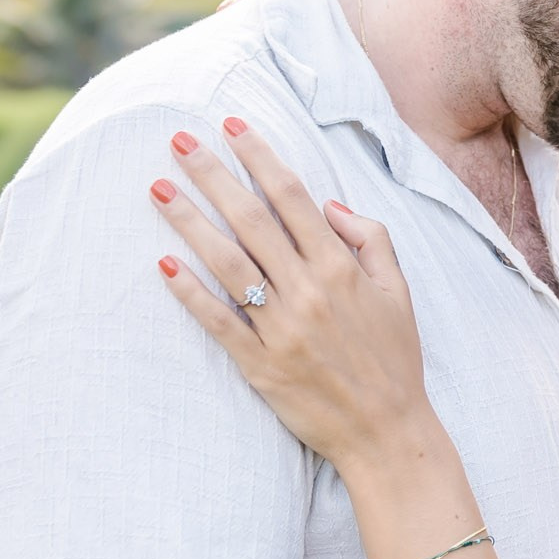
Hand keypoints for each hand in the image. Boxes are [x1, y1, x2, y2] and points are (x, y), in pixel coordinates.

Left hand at [150, 119, 433, 472]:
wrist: (388, 432)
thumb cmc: (394, 358)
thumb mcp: (399, 291)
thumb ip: (370, 239)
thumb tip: (329, 204)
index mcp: (341, 269)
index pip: (292, 198)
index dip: (260, 157)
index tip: (233, 126)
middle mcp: (309, 292)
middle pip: (251, 220)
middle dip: (213, 175)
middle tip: (178, 141)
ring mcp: (281, 329)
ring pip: (227, 264)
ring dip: (190, 222)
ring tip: (158, 189)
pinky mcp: (261, 365)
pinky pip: (219, 321)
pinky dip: (190, 292)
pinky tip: (165, 263)